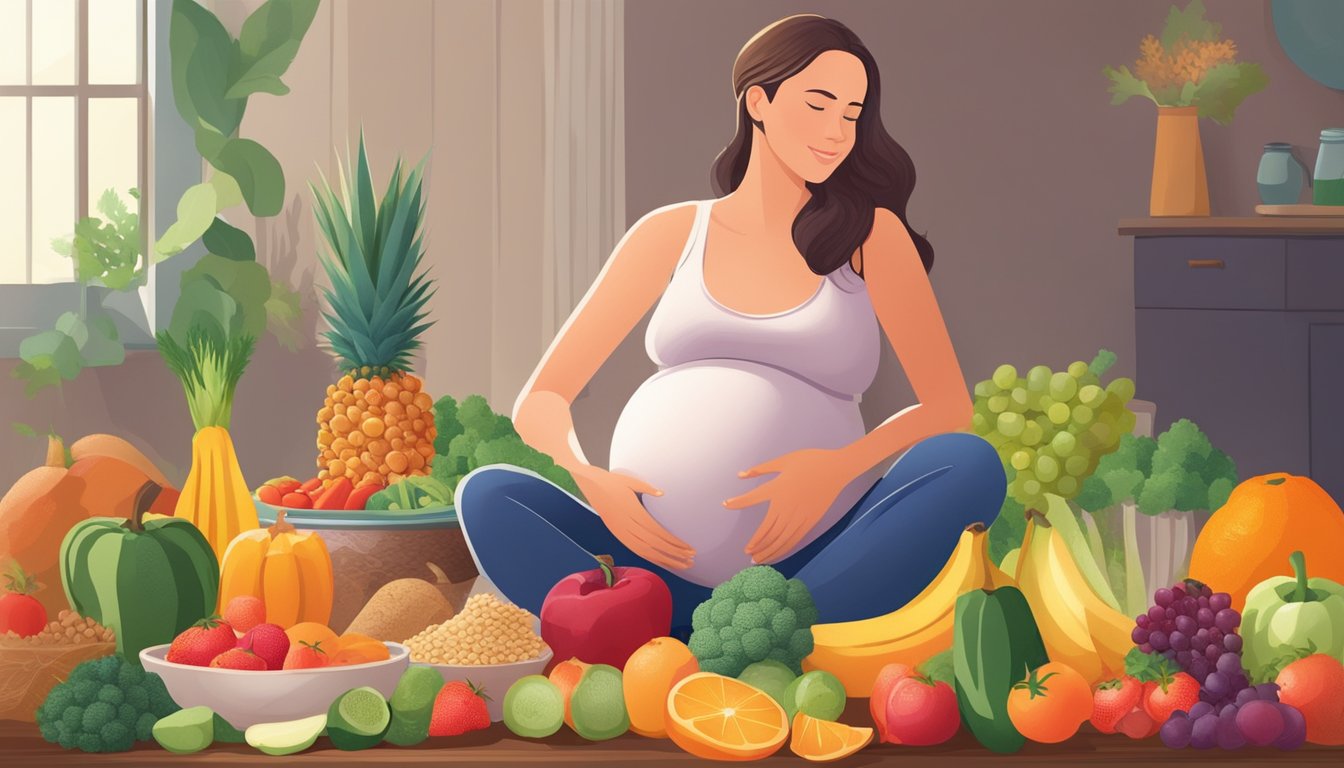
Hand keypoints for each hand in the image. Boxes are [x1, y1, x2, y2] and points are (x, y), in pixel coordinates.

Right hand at [571, 464, 695, 570]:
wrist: (591, 486)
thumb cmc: (613, 481)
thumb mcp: (630, 481)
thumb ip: (647, 488)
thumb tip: (662, 493)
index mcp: (633, 512)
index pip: (658, 533)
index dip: (674, 543)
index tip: (689, 548)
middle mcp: (627, 525)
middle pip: (654, 545)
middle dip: (674, 554)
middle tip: (691, 560)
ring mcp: (622, 532)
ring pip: (646, 552)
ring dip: (665, 560)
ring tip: (682, 565)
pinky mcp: (619, 535)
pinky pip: (637, 550)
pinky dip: (652, 558)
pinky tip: (663, 561)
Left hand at [724, 447, 853, 563]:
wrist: (836, 469)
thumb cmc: (810, 461)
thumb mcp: (783, 461)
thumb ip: (761, 469)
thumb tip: (740, 474)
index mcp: (777, 488)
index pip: (751, 498)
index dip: (737, 502)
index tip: (726, 504)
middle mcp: (786, 505)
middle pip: (766, 530)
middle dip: (755, 543)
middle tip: (747, 552)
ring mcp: (799, 515)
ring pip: (779, 539)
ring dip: (767, 550)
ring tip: (757, 559)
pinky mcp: (810, 521)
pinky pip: (794, 539)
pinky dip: (783, 549)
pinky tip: (776, 554)